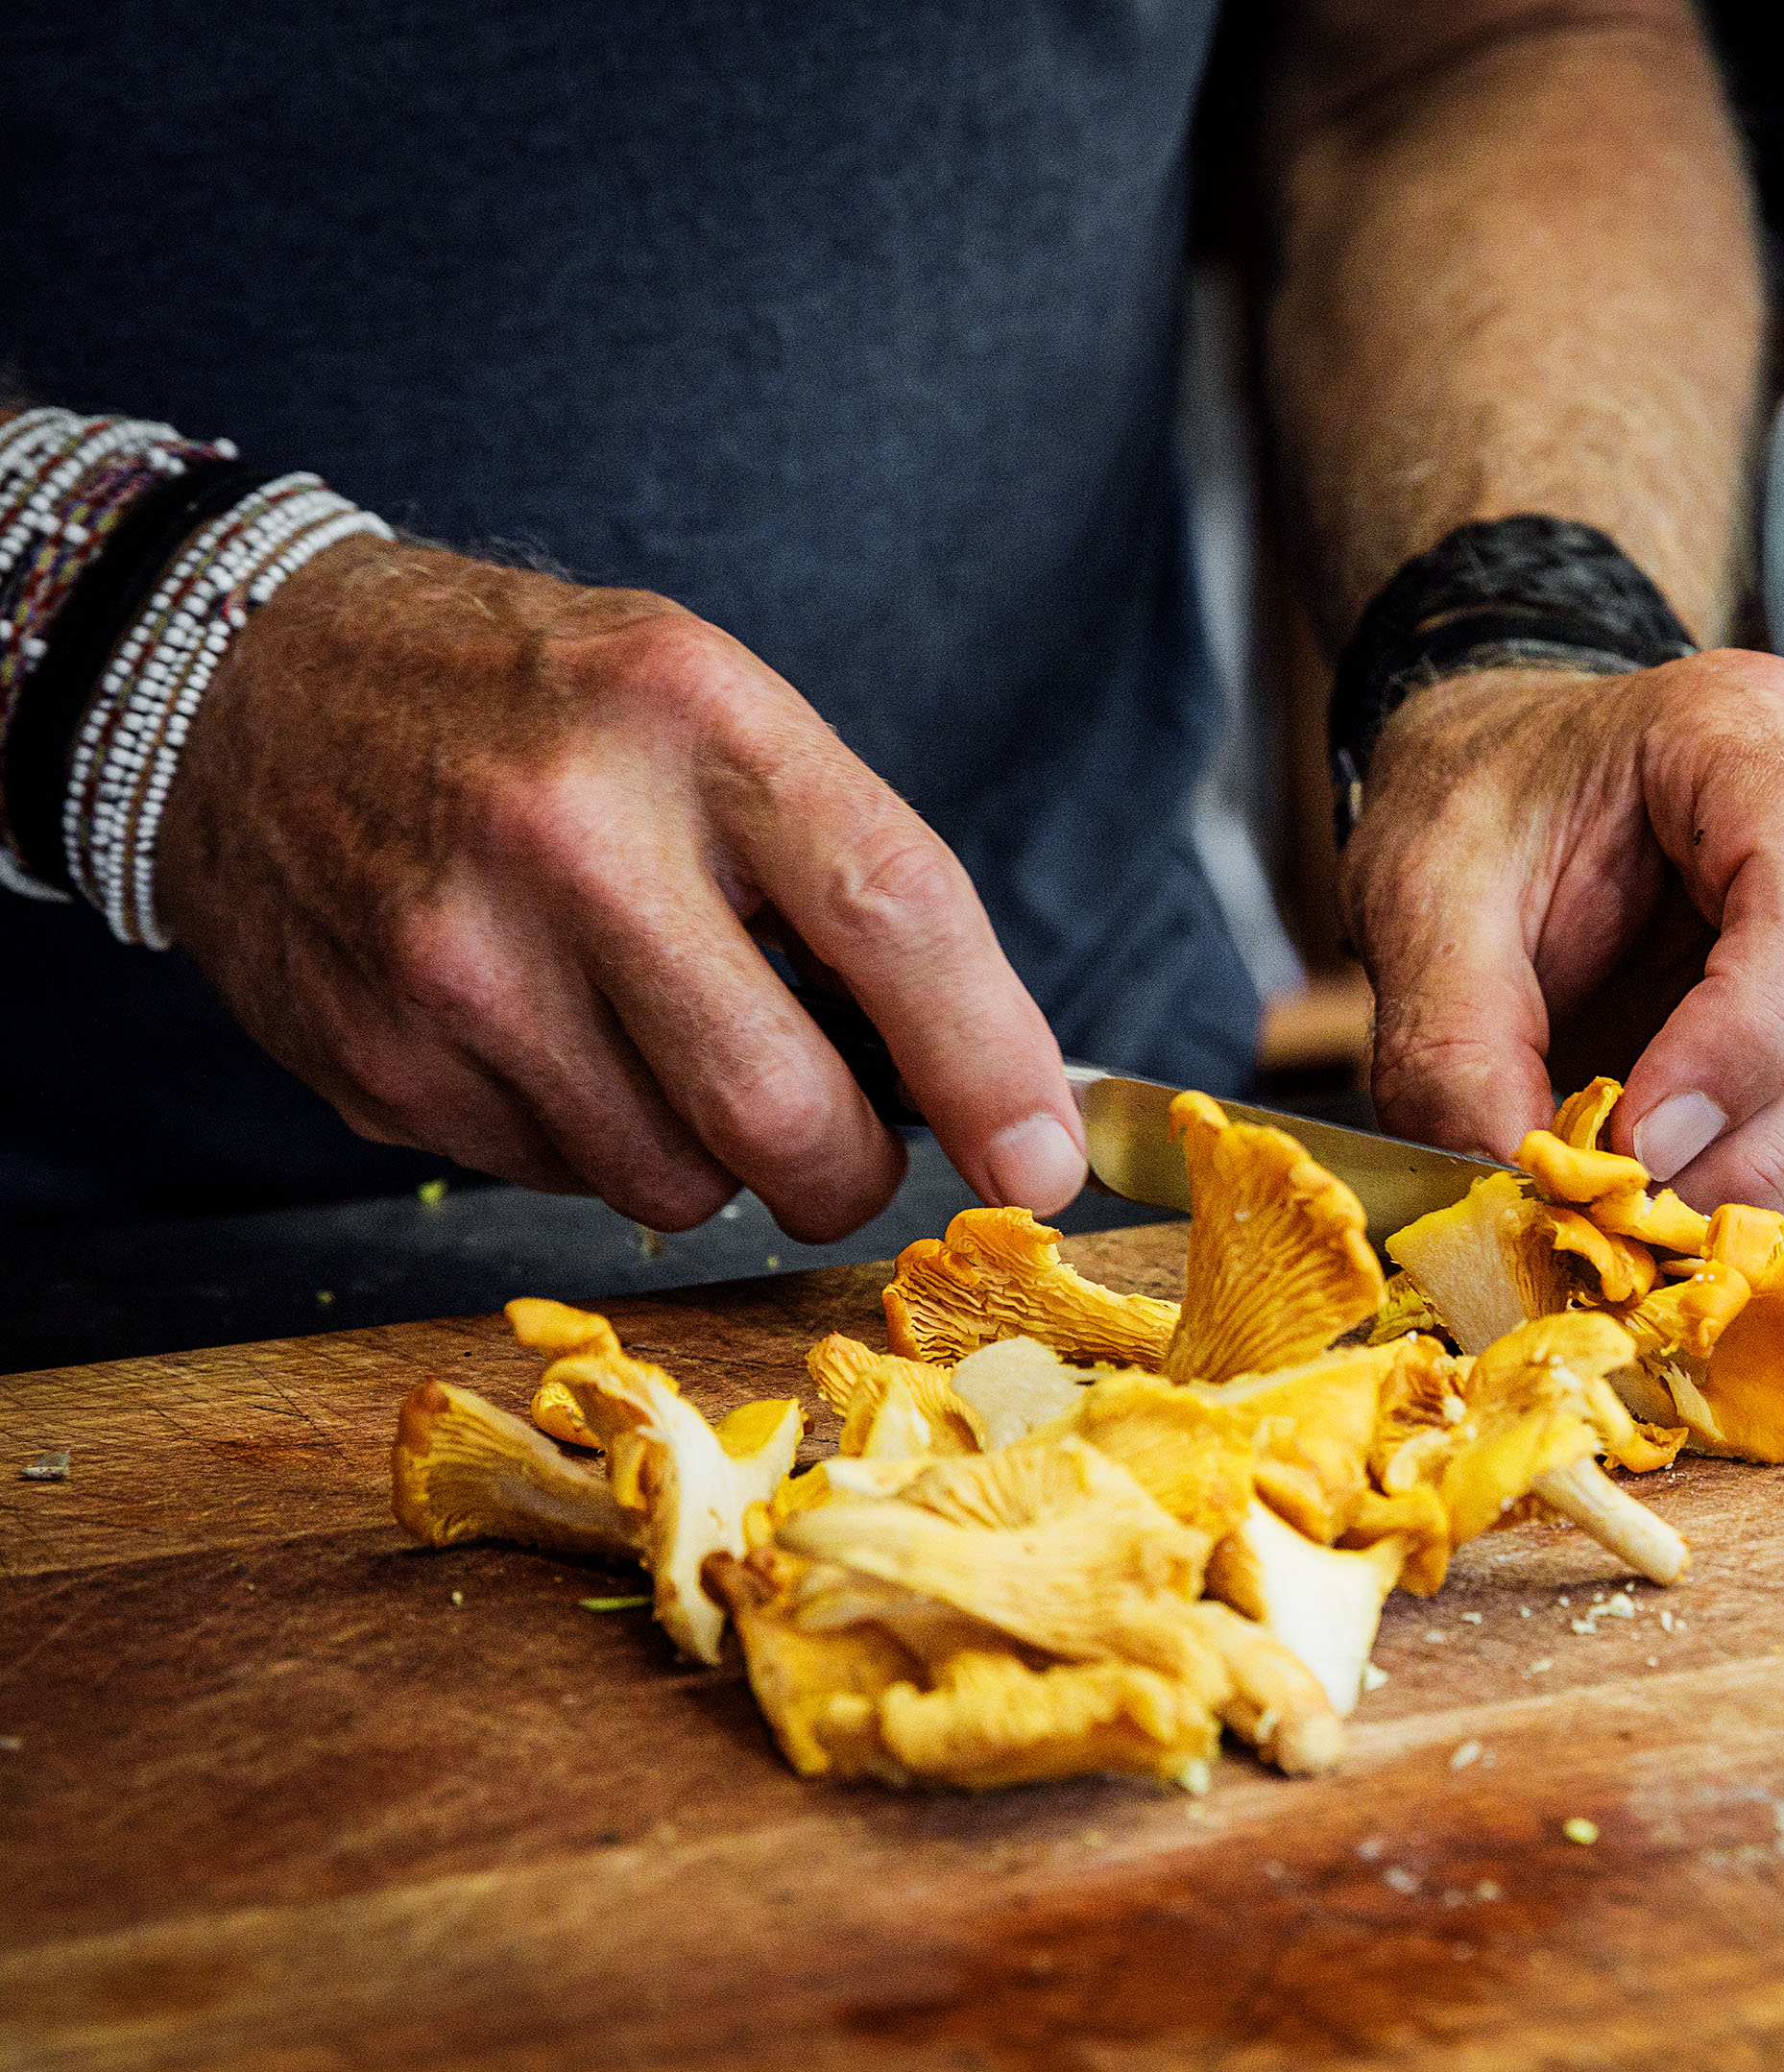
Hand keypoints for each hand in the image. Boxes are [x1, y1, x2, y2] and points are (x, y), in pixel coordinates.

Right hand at [154, 540, 1088, 1238]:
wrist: (250, 685)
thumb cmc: (537, 706)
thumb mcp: (710, 707)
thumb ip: (847, 872)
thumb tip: (992, 1084)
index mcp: (692, 717)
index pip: (894, 916)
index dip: (993, 1065)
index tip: (1044, 1163)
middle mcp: (569, 837)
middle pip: (783, 1110)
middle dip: (850, 1170)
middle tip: (849, 1145)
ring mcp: (457, 962)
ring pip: (675, 1184)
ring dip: (714, 1158)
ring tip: (661, 1040)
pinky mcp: (379, 1063)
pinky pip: (559, 1184)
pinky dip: (596, 1146)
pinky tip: (551, 1037)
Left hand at [1344, 650, 1783, 1244]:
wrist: (1519, 781)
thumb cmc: (1485, 804)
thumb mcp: (1419, 891)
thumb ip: (1449, 1035)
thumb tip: (1507, 1182)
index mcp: (1747, 733)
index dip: (1743, 1038)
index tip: (1640, 1140)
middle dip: (1756, 1155)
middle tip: (1635, 1227)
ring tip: (1663, 1242)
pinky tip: (1711, 1232)